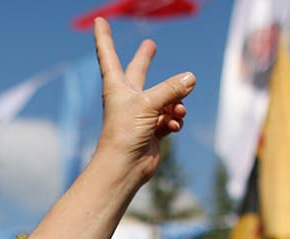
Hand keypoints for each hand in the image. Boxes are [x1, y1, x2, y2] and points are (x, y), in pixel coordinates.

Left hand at [90, 18, 194, 187]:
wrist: (125, 166)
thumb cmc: (125, 132)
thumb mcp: (148, 103)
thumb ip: (171, 88)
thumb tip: (191, 78)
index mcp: (116, 85)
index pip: (108, 55)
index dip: (104, 37)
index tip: (99, 21)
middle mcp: (128, 97)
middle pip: (139, 72)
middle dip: (145, 59)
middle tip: (150, 45)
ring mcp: (141, 114)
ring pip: (165, 98)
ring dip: (176, 103)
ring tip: (176, 111)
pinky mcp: (152, 129)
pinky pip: (171, 117)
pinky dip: (175, 120)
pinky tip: (174, 125)